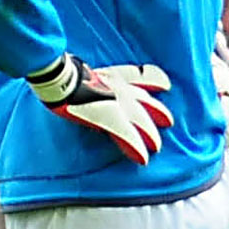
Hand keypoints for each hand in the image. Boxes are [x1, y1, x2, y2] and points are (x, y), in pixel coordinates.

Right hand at [27, 53, 172, 164]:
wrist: (60, 78)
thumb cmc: (66, 74)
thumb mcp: (84, 70)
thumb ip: (97, 75)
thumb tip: (89, 77)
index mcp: (113, 75)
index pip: (137, 77)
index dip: (153, 81)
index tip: (165, 85)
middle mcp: (120, 88)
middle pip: (145, 101)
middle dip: (157, 112)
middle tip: (168, 121)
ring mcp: (118, 102)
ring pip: (141, 120)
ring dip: (149, 134)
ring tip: (157, 147)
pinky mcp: (111, 117)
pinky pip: (127, 135)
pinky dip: (135, 146)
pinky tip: (143, 158)